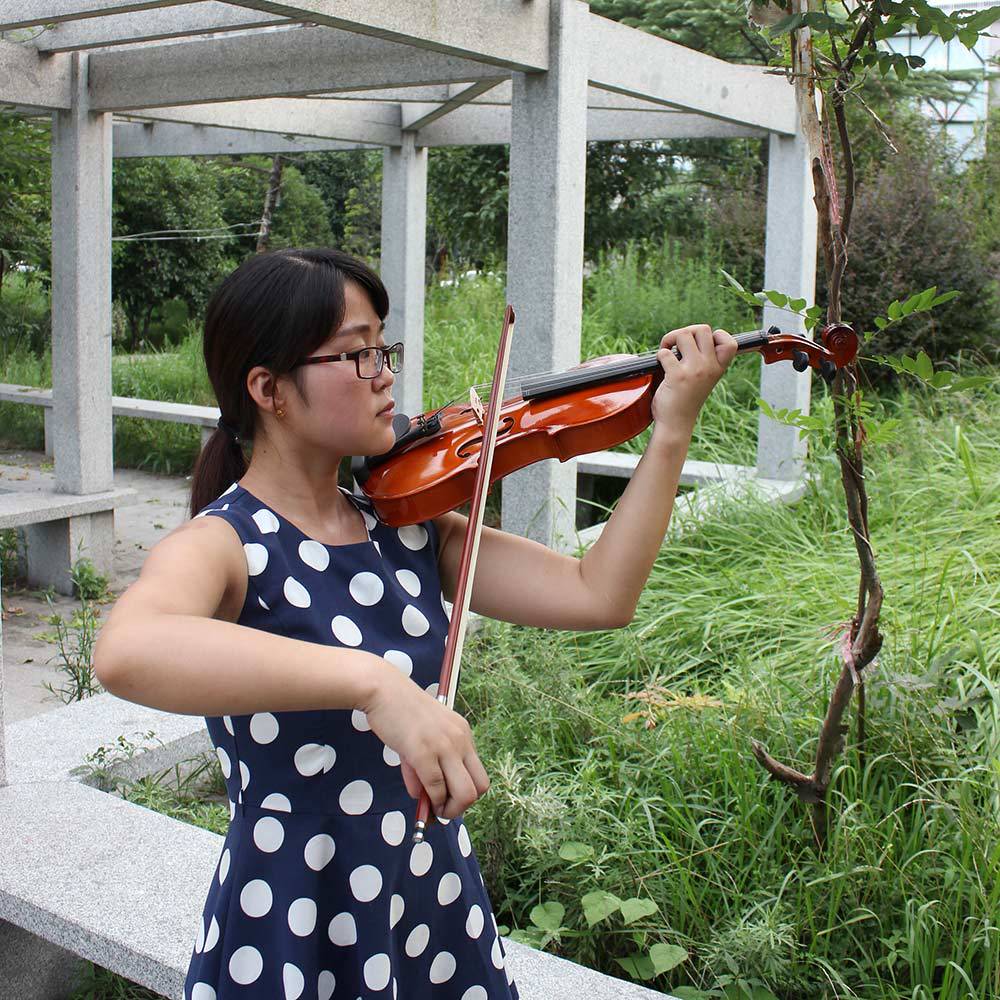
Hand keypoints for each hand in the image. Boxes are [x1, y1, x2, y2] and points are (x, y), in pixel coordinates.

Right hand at [361, 658, 489, 818]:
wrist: (383, 689)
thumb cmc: (399, 711)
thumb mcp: (422, 737)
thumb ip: (424, 767)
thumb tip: (422, 797)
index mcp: (463, 733)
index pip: (479, 774)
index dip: (466, 793)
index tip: (448, 799)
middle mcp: (460, 739)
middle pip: (479, 788)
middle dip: (462, 807)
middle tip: (442, 810)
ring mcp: (444, 746)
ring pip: (464, 794)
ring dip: (448, 809)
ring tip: (432, 809)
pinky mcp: (423, 752)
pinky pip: (435, 788)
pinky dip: (430, 801)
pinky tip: (421, 799)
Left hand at [651, 325, 737, 431]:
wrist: (676, 425)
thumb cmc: (686, 400)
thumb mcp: (704, 379)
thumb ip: (704, 360)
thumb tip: (692, 334)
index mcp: (718, 368)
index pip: (730, 342)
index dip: (716, 335)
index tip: (701, 345)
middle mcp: (709, 367)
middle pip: (703, 329)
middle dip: (686, 332)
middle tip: (677, 346)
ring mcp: (694, 371)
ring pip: (684, 334)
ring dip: (670, 339)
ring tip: (667, 351)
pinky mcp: (677, 376)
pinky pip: (665, 352)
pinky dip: (659, 355)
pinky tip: (660, 365)